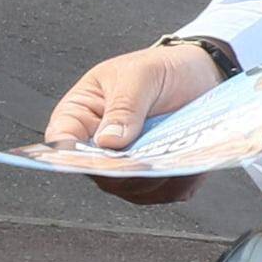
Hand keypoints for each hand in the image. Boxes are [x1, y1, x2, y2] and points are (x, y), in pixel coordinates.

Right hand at [46, 44, 229, 203]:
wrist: (200, 73)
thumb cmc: (160, 69)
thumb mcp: (139, 76)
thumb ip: (123, 107)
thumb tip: (108, 141)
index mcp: (80, 115)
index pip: (62, 142)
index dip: (70, 154)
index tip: (95, 155)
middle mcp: (99, 148)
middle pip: (99, 174)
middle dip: (125, 168)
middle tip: (147, 155)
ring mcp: (127, 168)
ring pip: (132, 189)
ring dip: (156, 176)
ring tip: (175, 150)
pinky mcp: (156, 179)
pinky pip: (165, 192)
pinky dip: (180, 180)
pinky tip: (189, 158)